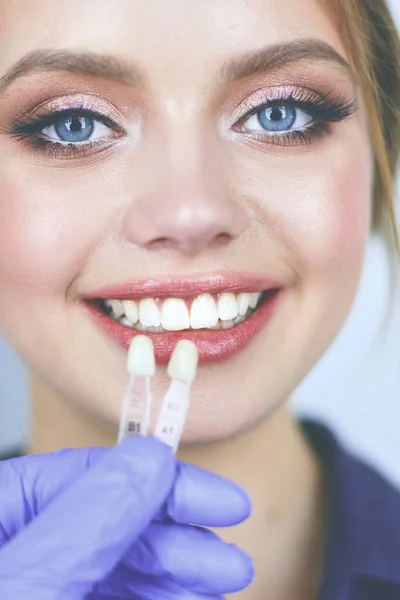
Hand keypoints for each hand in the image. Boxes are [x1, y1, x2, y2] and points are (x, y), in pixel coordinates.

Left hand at [0, 436, 253, 598]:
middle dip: (179, 540)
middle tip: (230, 560)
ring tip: (224, 580)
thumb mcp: (30, 582)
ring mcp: (44, 582)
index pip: (89, 477)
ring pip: (121, 564)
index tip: (218, 501)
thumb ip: (87, 521)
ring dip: (177, 573)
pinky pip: (117, 596)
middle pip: (112, 524)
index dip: (162, 483)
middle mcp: (22, 544)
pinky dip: (159, 596)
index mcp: (1, 513)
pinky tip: (191, 597)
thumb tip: (150, 456)